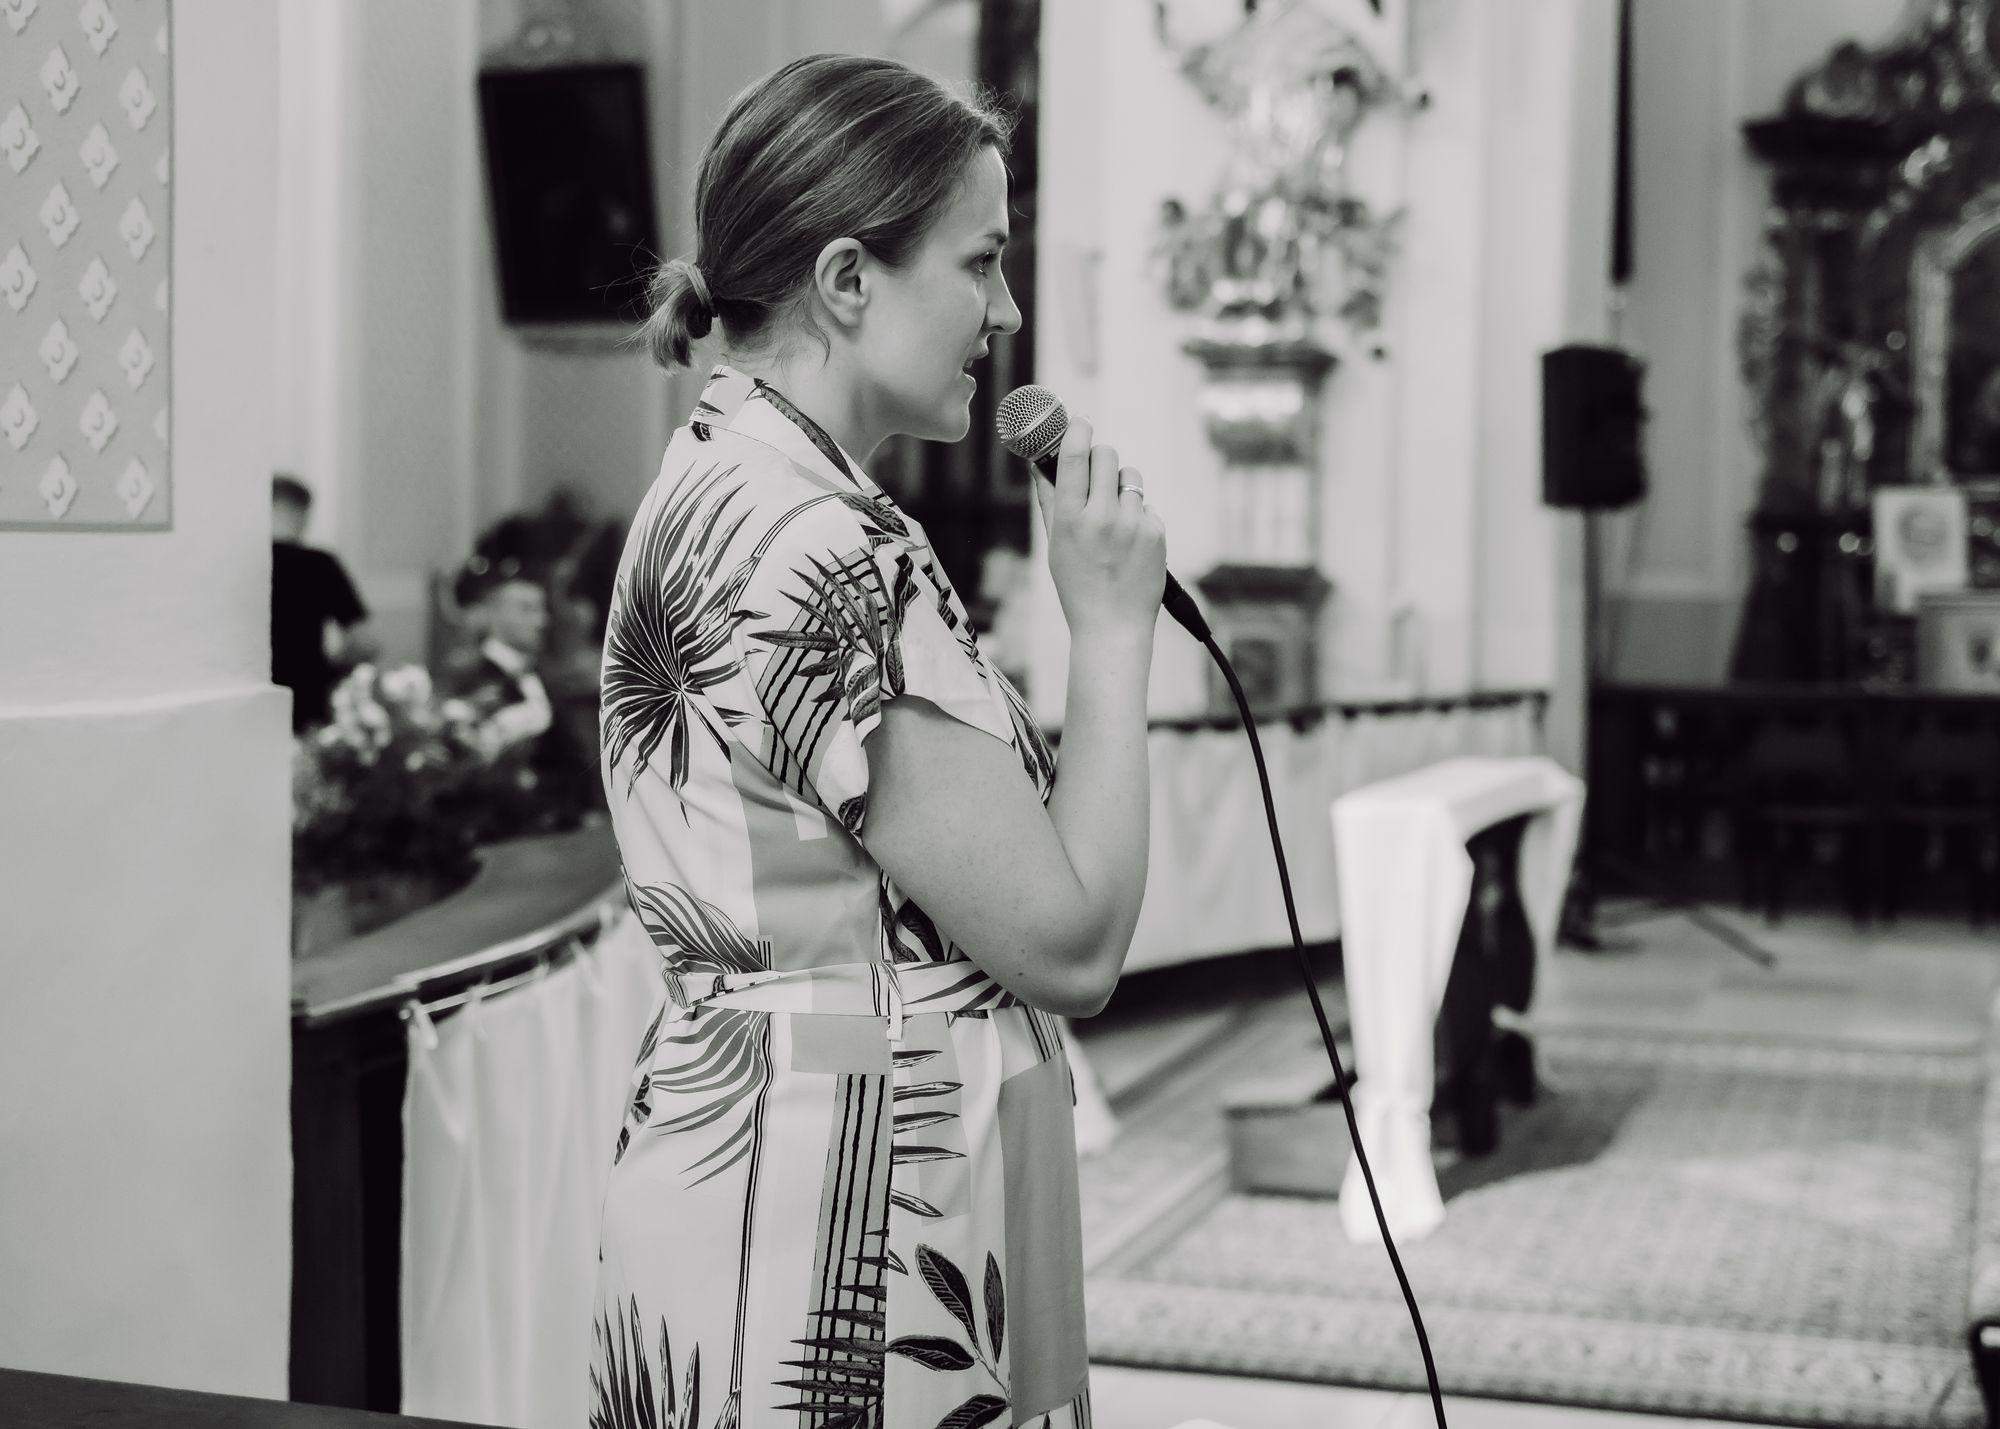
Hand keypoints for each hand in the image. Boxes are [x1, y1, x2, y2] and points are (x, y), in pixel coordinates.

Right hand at [1028, 414, 1166, 644]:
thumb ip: (1048, 500)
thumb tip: (1036, 463)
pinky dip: (1137, 516)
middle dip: (1100, 456)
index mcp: (1070, 519)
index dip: (1077, 430)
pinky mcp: (1156, 533)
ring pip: (1130, 477)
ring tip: (1114, 518)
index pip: (1074, 456)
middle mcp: (1102, 517)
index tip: (1080, 422)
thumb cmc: (1077, 587)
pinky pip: (1146, 506)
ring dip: (1121, 487)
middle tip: (1096, 470)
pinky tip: (1129, 543)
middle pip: (1107, 455)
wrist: (1113, 627)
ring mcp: (1132, 525)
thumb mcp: (1054, 545)